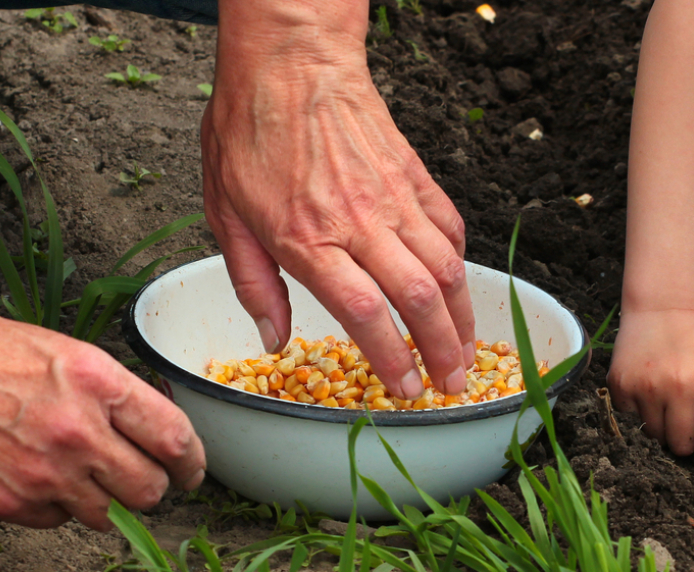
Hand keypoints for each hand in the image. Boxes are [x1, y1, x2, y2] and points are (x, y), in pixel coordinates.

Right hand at [0, 302, 205, 530]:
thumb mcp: (60, 349)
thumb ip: (109, 390)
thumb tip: (146, 422)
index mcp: (97, 383)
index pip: (174, 437)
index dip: (193, 462)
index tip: (193, 470)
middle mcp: (78, 432)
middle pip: (150, 489)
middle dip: (155, 487)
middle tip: (145, 478)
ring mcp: (44, 473)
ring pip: (108, 515)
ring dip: (106, 500)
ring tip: (84, 475)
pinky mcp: (10, 504)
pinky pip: (58, 522)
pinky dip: (58, 508)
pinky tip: (40, 477)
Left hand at [200, 0, 474, 398]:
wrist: (289, 59)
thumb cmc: (249, 129)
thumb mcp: (225, 213)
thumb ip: (252, 283)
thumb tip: (273, 339)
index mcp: (307, 238)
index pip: (365, 313)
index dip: (392, 359)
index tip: (404, 390)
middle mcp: (359, 222)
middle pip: (419, 298)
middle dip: (442, 351)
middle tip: (452, 384)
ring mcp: (393, 197)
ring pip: (446, 267)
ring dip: (463, 317)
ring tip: (468, 351)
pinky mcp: (413, 175)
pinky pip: (449, 226)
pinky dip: (461, 263)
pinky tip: (459, 287)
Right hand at [607, 308, 693, 510]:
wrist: (661, 310)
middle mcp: (677, 387)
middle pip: (682, 445)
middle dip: (687, 439)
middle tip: (687, 412)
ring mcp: (645, 386)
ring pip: (654, 438)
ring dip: (662, 426)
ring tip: (665, 396)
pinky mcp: (619, 385)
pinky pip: (630, 421)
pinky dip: (639, 412)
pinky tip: (646, 387)